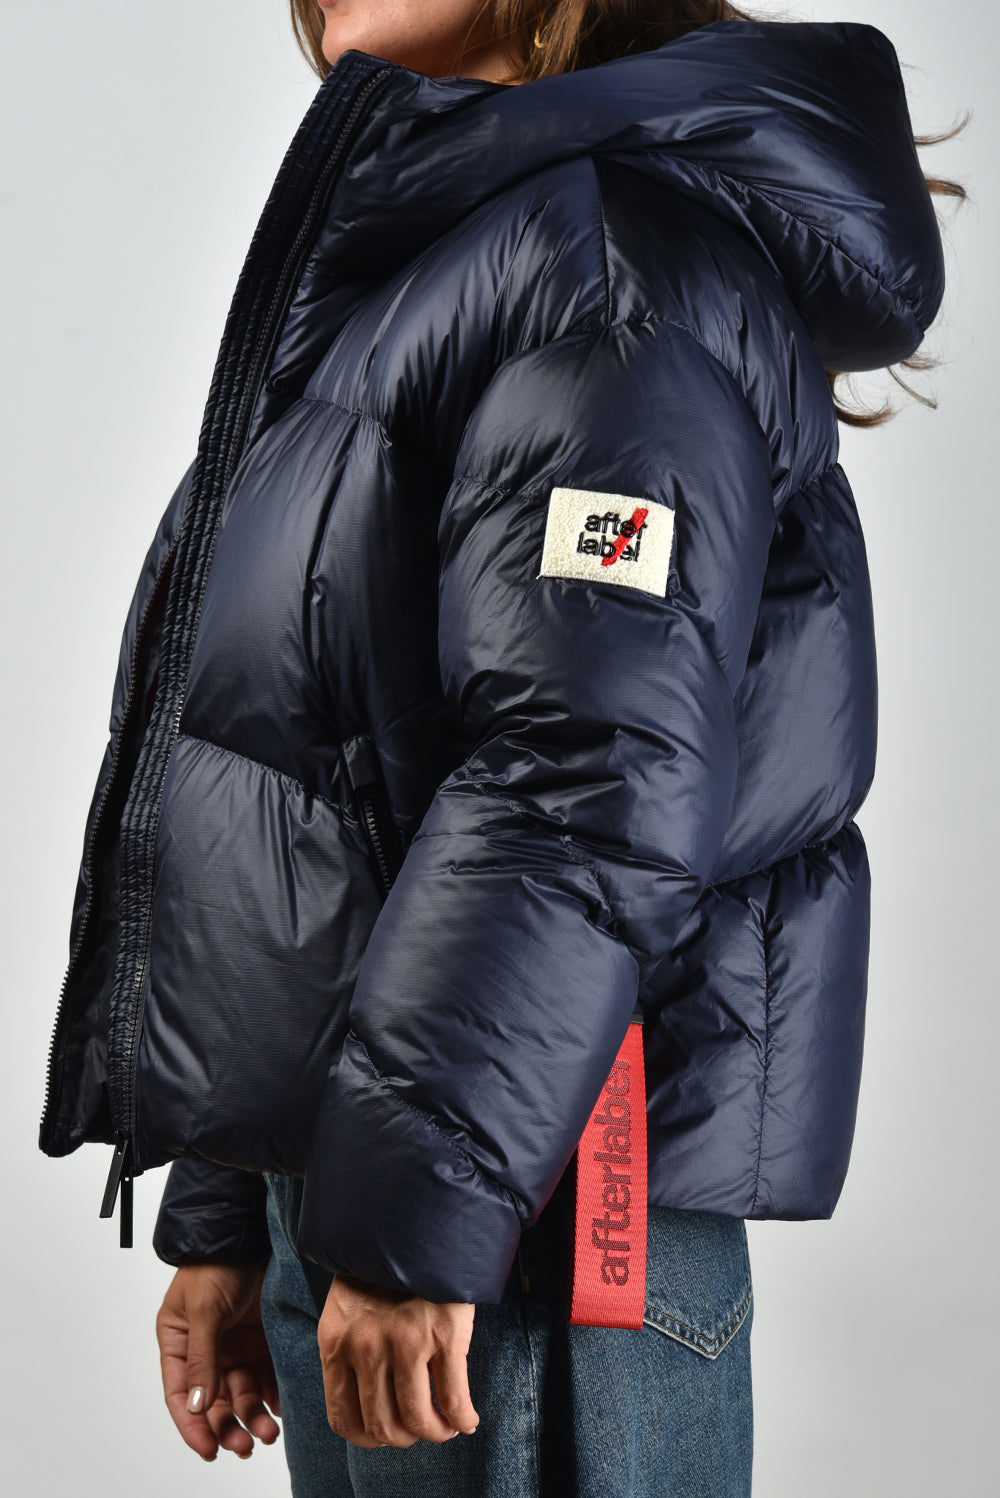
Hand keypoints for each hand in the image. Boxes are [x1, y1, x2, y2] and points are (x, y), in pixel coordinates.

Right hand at [156, 1261, 281, 1461]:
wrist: (250, 1233)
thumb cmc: (217, 1265)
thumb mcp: (204, 1310)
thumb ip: (203, 1358)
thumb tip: (198, 1406)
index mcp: (179, 1344)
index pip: (181, 1396)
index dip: (192, 1427)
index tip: (209, 1450)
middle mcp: (206, 1351)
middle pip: (213, 1402)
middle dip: (228, 1427)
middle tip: (245, 1446)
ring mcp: (234, 1347)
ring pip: (241, 1394)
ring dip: (252, 1415)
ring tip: (269, 1432)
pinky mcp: (260, 1341)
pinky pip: (265, 1376)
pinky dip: (273, 1394)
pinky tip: (281, 1407)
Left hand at [318, 1272, 479, 1447]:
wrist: (417, 1222)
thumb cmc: (383, 1267)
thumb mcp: (348, 1307)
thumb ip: (350, 1351)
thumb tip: (369, 1404)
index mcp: (337, 1341)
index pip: (343, 1417)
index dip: (368, 1437)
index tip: (387, 1434)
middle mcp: (367, 1347)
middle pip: (382, 1426)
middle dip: (404, 1437)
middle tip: (420, 1428)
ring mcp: (406, 1342)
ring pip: (417, 1420)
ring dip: (435, 1432)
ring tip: (445, 1425)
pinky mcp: (444, 1335)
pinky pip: (453, 1399)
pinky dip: (462, 1418)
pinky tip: (467, 1419)